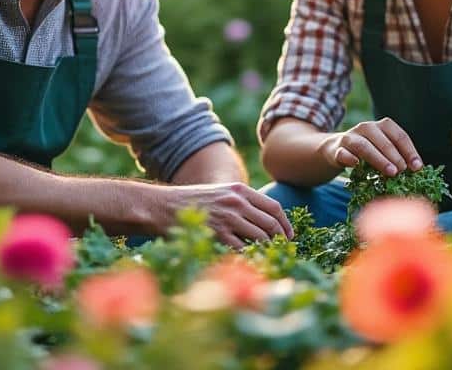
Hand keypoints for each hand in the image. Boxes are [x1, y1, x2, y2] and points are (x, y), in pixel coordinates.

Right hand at [157, 182, 292, 247]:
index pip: (274, 207)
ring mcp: (228, 218)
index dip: (285, 224)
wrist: (162, 205)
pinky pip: (243, 249)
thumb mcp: (219, 193)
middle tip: (282, 251)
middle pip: (271, 224)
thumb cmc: (190, 202)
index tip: (289, 235)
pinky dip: (250, 257)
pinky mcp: (218, 234)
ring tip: (268, 258)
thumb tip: (262, 222)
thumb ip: (240, 202)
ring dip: (267, 250)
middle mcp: (237, 202)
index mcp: (239, 190)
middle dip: (280, 240)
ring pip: (260, 238)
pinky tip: (250, 262)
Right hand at [318, 117, 422, 176]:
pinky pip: (342, 153)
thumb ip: (397, 156)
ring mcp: (350, 138)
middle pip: (383, 141)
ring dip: (379, 159)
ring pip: (364, 146)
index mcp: (381, 126)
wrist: (335, 150)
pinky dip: (349, 158)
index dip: (410, 151)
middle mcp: (366, 128)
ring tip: (391, 172)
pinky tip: (356, 164)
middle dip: (395, 156)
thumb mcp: (383, 150)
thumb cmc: (367, 152)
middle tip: (403, 171)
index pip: (399, 136)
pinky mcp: (336, 150)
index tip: (417, 167)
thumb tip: (417, 170)